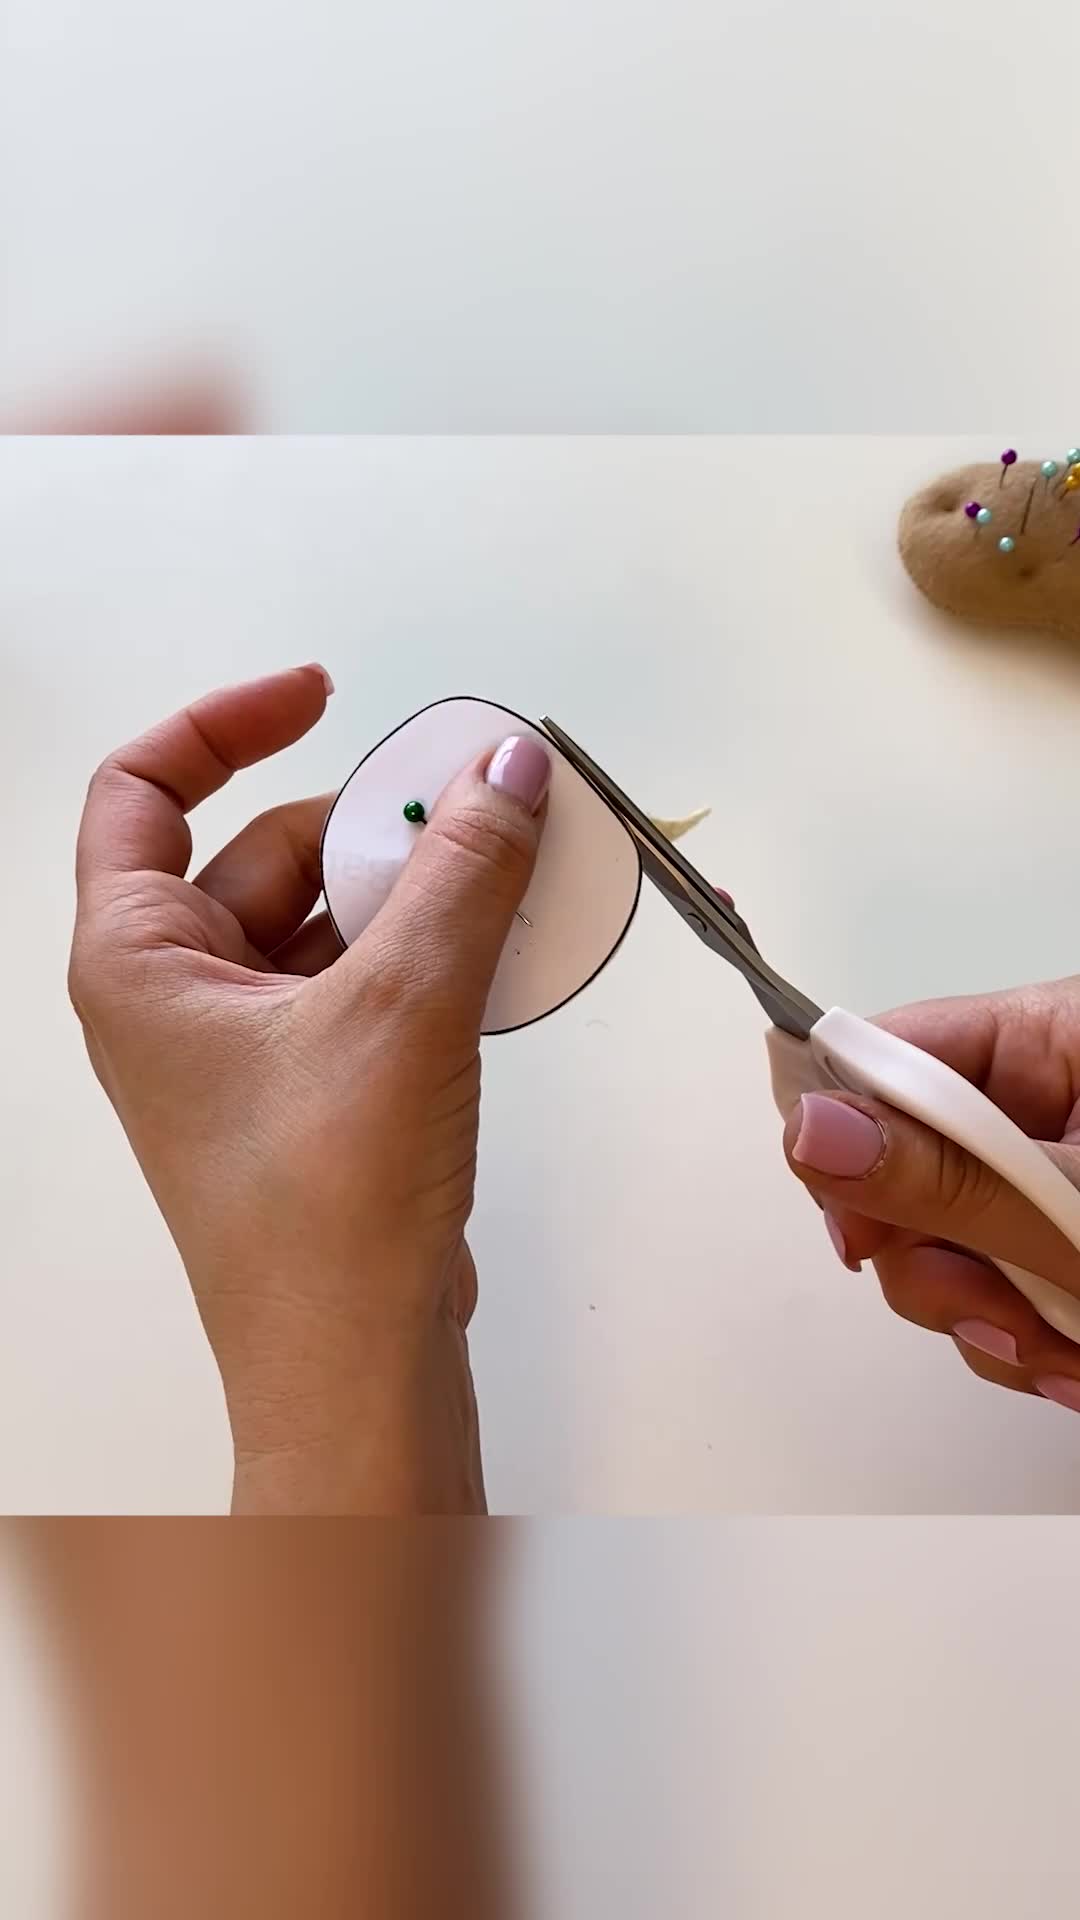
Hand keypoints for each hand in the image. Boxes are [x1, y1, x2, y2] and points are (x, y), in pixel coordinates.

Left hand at [68, 667, 550, 1511]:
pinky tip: (505, 949)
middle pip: (265, 852)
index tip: (324, 695)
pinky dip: (429, 956)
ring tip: (512, 872)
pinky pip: (365, 984)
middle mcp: (175, 998)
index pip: (142, 789)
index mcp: (138, 962)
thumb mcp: (403, 1008)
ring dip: (417, 892)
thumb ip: (459, 872)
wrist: (357, 1375)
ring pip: (327, 922)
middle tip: (478, 807)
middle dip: (373, 826)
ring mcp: (243, 1051)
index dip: (227, 722)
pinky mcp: (311, 1093)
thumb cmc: (331, 1207)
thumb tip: (508, 766)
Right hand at [780, 982, 1079, 1414]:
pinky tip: (1069, 1363)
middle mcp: (1034, 1104)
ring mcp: (1041, 1182)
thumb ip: (950, 1178)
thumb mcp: (1076, 1200)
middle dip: (933, 1262)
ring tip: (1058, 1353)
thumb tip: (810, 1130)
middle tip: (993, 1311)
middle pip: (897, 1168)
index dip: (847, 1133)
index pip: (890, 1055)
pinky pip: (989, 1293)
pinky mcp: (1054, 1251)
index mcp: (1045, 1039)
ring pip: (936, 1249)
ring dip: (983, 1321)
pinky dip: (1021, 1343)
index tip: (857, 1226)